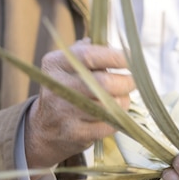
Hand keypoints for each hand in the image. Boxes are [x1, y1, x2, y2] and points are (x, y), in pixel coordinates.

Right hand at [25, 39, 135, 168]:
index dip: (116, 57)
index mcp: (56, 63)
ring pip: (109, 106)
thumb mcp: (68, 66)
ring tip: (123, 99)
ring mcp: (65, 112)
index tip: (132, 58)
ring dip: (123, 102)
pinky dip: (117, 121)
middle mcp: (57, 86)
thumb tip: (116, 46)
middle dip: (126, 82)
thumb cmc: (67, 89)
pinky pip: (107, 125)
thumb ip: (90, 51)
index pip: (90, 55)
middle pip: (104, 83)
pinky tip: (115, 116)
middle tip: (133, 82)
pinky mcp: (74, 133)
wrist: (45, 128)